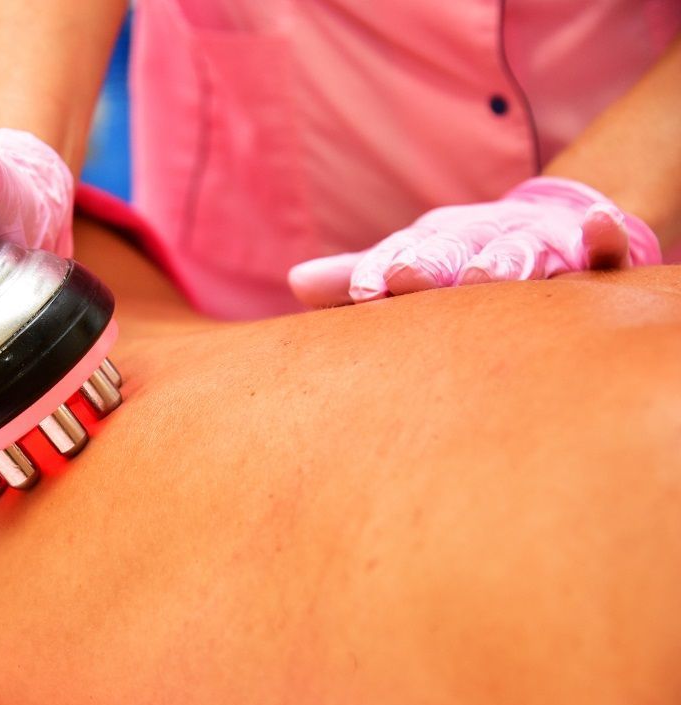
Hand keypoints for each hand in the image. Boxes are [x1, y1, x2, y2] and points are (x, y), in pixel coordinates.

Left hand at [288, 177, 661, 307]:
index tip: (364, 290)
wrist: (545, 223)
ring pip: (521, 254)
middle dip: (434, 265)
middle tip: (411, 280)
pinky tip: (599, 227)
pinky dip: (602, 237)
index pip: (403, 258)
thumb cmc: (460, 256)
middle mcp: (480, 239)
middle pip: (456, 252)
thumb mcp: (411, 262)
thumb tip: (294, 283)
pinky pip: (601, 248)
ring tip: (488, 276)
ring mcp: (536, 242)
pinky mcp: (589, 251)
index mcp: (434, 245)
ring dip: (504, 261)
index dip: (383, 272)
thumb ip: (357, 278)